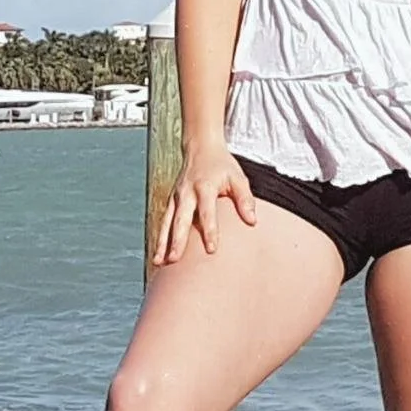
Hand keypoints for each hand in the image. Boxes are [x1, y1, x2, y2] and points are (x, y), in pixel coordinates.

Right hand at [153, 140, 257, 265]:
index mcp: (205, 186)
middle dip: (177, 240)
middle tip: (175, 259)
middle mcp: (186, 192)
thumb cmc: (222, 166)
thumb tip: (252, 221)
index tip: (211, 250)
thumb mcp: (238, 178)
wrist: (201, 148)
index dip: (209, 231)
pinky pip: (164, 222)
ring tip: (160, 262)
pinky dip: (159, 238)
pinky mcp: (171, 201)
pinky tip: (158, 256)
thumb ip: (245, 199)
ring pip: (167, 222)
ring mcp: (176, 197)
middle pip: (180, 219)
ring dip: (162, 242)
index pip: (207, 212)